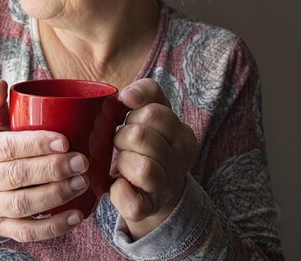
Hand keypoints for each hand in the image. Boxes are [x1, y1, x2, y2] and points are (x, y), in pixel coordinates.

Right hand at [0, 80, 89, 241]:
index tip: (65, 140)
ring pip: (23, 205)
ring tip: (83, 182)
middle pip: (17, 176)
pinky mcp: (4, 228)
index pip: (6, 147)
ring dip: (56, 194)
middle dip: (52, 169)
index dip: (35, 144)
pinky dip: (53, 227)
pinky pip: (28, 231)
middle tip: (82, 161)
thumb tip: (1, 84)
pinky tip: (76, 215)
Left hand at [111, 78, 197, 238]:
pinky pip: (129, 197)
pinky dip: (117, 190)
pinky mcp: (147, 208)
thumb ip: (145, 93)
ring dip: (122, 162)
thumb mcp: (151, 113)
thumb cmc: (147, 144)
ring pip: (142, 167)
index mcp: (182, 134)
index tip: (129, 119)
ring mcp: (166, 186)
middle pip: (141, 135)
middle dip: (122, 136)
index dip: (133, 112)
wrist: (153, 192)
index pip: (154, 110)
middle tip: (122, 144)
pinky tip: (119, 185)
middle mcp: (181, 161)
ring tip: (123, 163)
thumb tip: (127, 95)